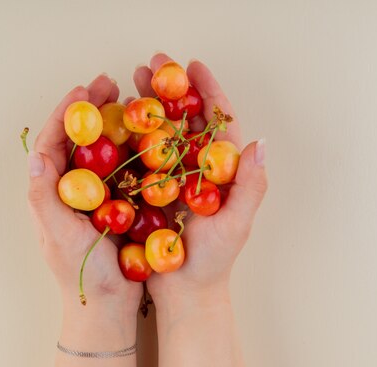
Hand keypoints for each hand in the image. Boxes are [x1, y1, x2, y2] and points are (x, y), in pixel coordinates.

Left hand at [27, 74, 141, 312]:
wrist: (108, 305)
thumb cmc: (82, 274)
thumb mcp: (60, 235)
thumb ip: (45, 197)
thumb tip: (35, 154)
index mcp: (49, 193)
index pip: (53, 143)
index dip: (67, 114)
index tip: (84, 90)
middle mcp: (69, 189)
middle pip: (77, 138)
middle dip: (91, 109)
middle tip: (110, 83)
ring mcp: (93, 195)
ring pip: (100, 148)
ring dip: (112, 122)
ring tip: (128, 98)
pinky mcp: (114, 203)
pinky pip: (121, 168)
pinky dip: (130, 146)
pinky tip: (145, 133)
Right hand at [133, 53, 267, 305]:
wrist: (184, 292)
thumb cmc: (214, 261)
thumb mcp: (236, 224)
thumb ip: (250, 186)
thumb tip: (260, 144)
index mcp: (221, 170)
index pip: (217, 121)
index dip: (206, 90)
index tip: (192, 65)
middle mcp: (196, 168)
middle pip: (184, 119)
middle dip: (169, 89)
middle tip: (151, 64)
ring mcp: (171, 178)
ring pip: (159, 133)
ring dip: (147, 105)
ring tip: (130, 82)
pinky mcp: (149, 191)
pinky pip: (139, 158)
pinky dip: (129, 136)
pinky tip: (116, 119)